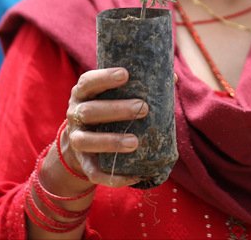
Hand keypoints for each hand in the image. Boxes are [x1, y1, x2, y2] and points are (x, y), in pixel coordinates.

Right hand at [61, 67, 148, 186]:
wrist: (83, 144)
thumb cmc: (108, 109)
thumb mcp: (116, 95)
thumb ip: (140, 86)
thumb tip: (174, 78)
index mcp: (83, 93)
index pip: (88, 81)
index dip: (104, 77)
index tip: (125, 74)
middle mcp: (76, 115)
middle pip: (89, 111)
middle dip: (116, 109)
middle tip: (142, 108)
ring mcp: (76, 139)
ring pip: (86, 141)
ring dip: (110, 141)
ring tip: (135, 142)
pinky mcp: (83, 163)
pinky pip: (93, 172)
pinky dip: (112, 177)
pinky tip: (135, 176)